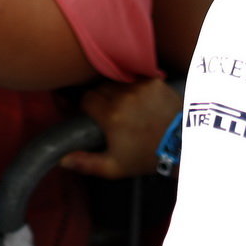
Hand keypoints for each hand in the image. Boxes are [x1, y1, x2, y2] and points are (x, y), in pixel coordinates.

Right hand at [61, 78, 181, 178]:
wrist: (183, 146)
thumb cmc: (146, 157)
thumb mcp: (114, 167)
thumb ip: (86, 163)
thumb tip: (62, 159)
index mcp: (110, 115)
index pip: (85, 99)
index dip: (86, 108)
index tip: (91, 116)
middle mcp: (123, 96)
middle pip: (100, 88)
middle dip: (100, 98)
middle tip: (109, 113)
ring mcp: (140, 86)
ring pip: (117, 81)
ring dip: (116, 90)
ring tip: (124, 104)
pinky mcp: (154, 81)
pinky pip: (135, 78)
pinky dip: (134, 86)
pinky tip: (139, 98)